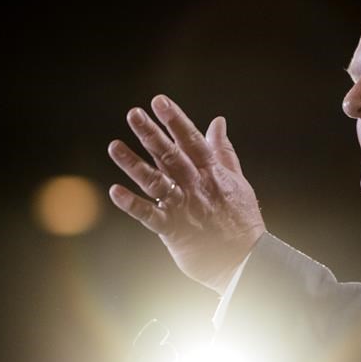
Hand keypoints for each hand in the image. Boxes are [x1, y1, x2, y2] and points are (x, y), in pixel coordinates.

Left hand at [108, 95, 265, 293]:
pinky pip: (149, 215)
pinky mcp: (173, 230)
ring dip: (133, 164)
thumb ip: (223, 151)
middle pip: (170, 155)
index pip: (192, 141)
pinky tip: (116, 192)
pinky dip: (132, 204)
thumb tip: (218, 122)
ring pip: (155, 181)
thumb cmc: (241, 219)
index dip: (175, 120)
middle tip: (133, 114)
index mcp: (212, 173)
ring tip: (114, 146)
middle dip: (151, 134)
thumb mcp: (237, 180)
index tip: (158, 101)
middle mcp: (196, 186)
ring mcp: (183, 207)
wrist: (246, 260)